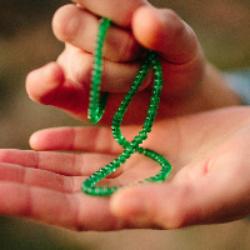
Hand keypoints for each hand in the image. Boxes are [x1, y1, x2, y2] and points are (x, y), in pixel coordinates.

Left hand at [1, 107, 249, 228]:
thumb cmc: (247, 174)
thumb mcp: (213, 193)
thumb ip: (167, 206)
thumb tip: (117, 209)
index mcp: (141, 207)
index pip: (74, 210)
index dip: (34, 202)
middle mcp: (128, 186)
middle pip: (65, 186)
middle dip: (25, 180)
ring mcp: (131, 159)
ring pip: (74, 163)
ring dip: (39, 160)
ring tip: (2, 156)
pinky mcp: (140, 136)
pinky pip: (96, 139)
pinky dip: (68, 139)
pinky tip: (41, 137)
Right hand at [25, 0, 238, 123]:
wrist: (172, 100)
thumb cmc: (175, 66)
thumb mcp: (182, 46)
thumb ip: (168, 30)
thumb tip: (143, 18)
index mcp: (107, 9)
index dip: (111, 5)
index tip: (139, 20)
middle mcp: (84, 33)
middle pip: (70, 24)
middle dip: (113, 45)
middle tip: (141, 57)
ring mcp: (74, 65)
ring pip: (77, 64)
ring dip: (113, 76)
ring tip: (141, 81)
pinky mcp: (71, 96)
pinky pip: (40, 88)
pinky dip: (44, 84)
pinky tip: (55, 77)